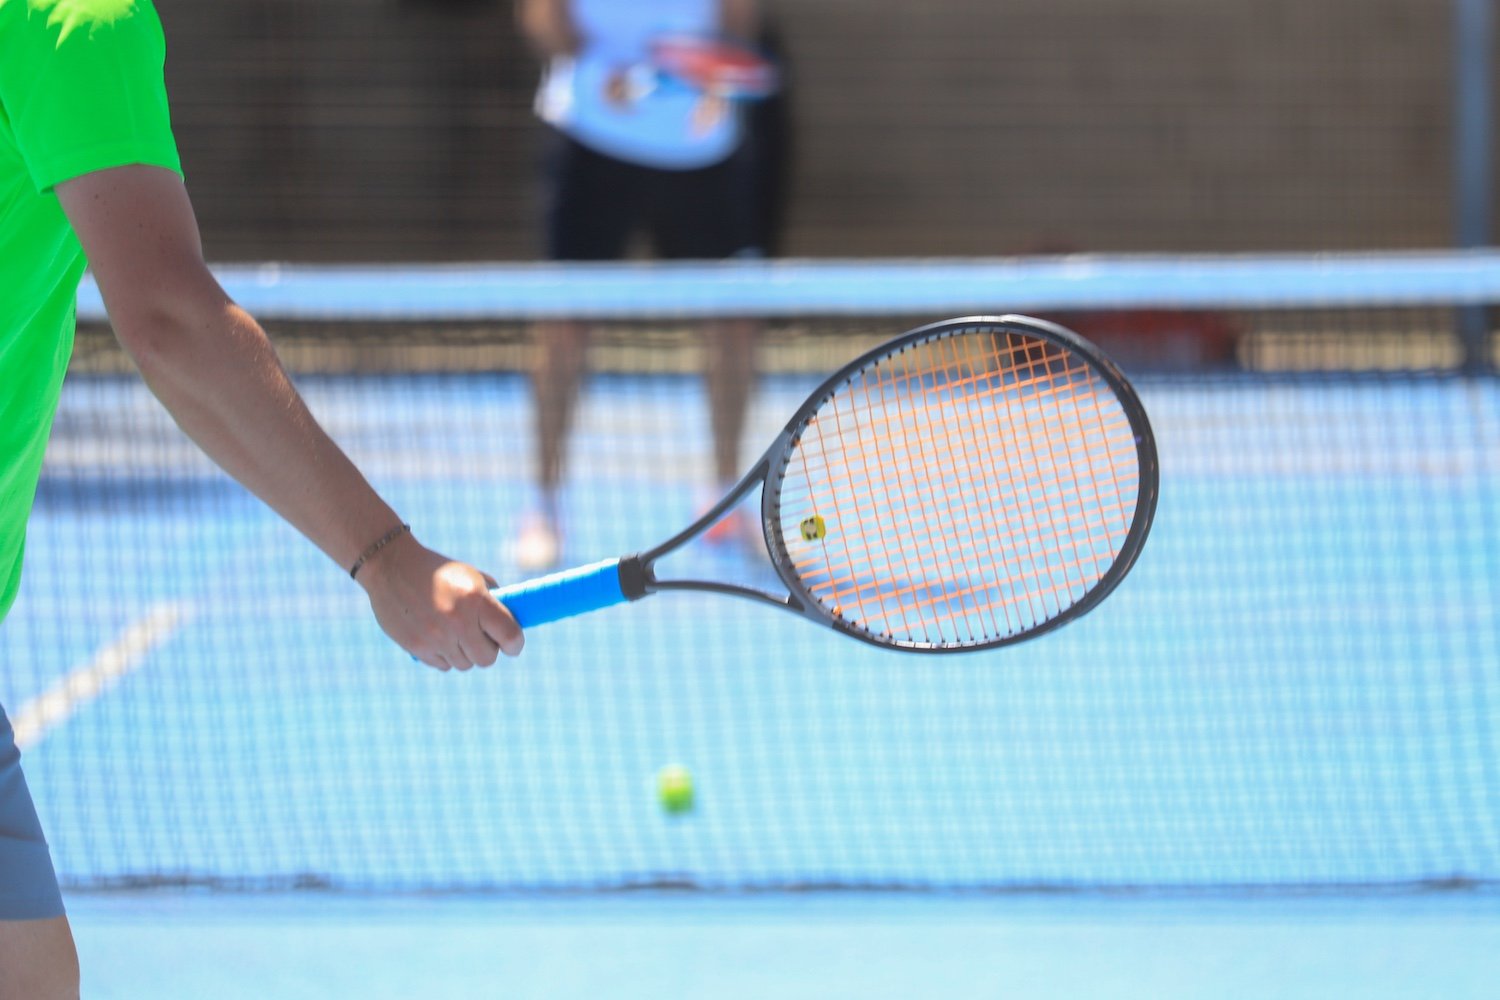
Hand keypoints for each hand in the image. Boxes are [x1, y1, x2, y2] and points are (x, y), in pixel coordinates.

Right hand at [355, 533, 523, 669]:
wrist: (392, 567)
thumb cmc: (440, 572)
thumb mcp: (473, 577)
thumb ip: (495, 601)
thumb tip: (515, 624)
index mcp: (477, 600)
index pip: (510, 636)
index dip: (515, 644)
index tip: (512, 644)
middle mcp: (458, 621)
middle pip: (487, 659)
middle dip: (488, 649)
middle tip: (481, 637)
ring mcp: (435, 637)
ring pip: (465, 664)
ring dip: (465, 653)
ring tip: (456, 632)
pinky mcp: (416, 647)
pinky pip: (443, 664)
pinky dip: (445, 655)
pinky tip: (438, 635)